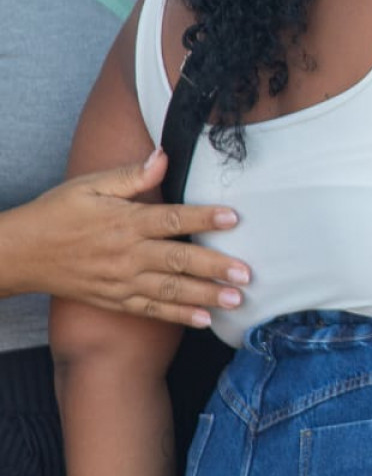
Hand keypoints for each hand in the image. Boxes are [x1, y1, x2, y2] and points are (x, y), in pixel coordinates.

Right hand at [0, 150, 248, 325]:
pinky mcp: (115, 299)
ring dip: (205, 296)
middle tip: (246, 274)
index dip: (204, 217)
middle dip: (214, 268)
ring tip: (235, 301)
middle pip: (177, 260)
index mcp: (124, 222)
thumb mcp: (89, 186)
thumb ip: (131, 175)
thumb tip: (163, 155)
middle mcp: (126, 254)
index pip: (171, 219)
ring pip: (169, 290)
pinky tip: (204, 320)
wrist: (19, 253)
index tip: (234, 218)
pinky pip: (150, 310)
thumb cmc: (57, 213)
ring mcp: (121, 281)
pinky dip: (178, 316)